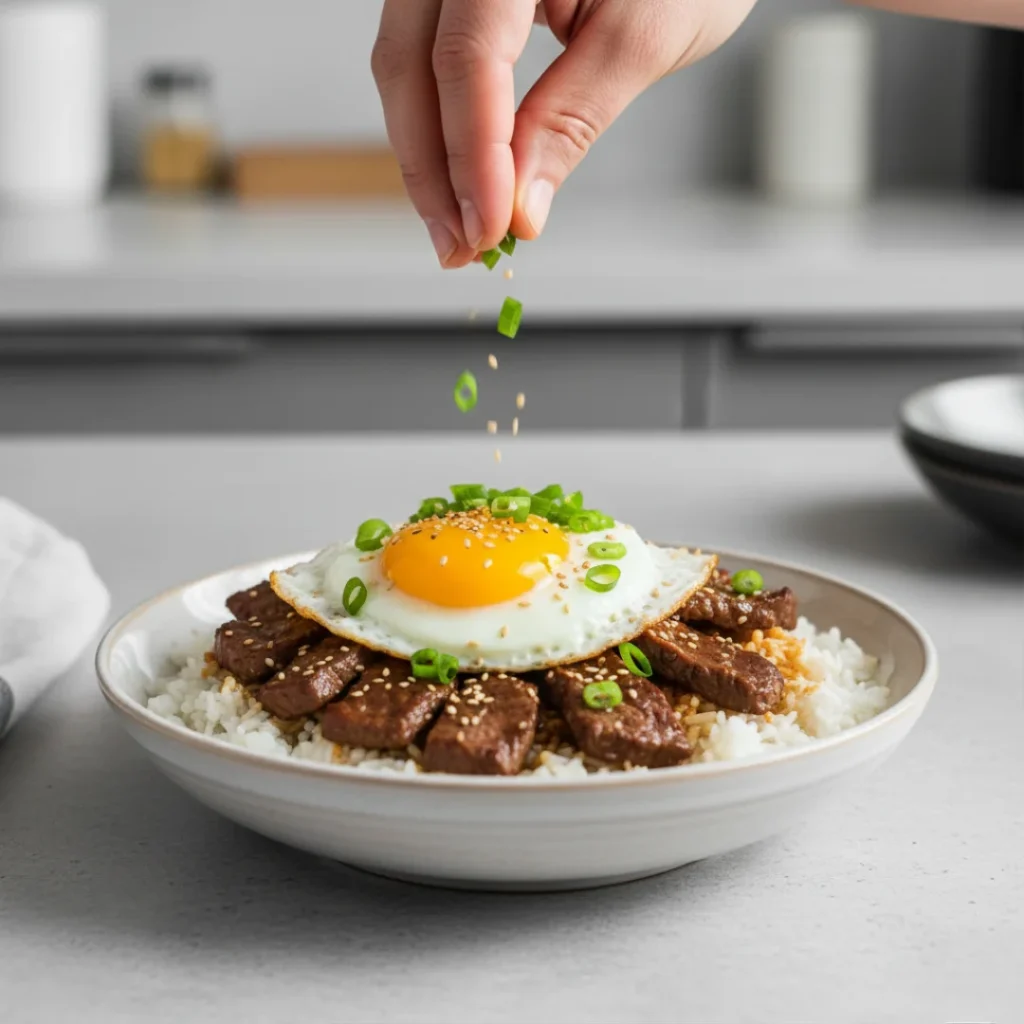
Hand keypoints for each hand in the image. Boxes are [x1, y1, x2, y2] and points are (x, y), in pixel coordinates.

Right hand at [372, 0, 756, 266]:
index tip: (489, 227)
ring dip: (427, 160)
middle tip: (461, 246)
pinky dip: (438, 128)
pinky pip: (423, 62)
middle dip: (433, 171)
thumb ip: (572, 118)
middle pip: (411, 64)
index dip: (472, 155)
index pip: (468, 56)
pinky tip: (459, 181)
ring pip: (405, 68)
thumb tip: (519, 207)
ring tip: (459, 230)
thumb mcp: (642, 38)